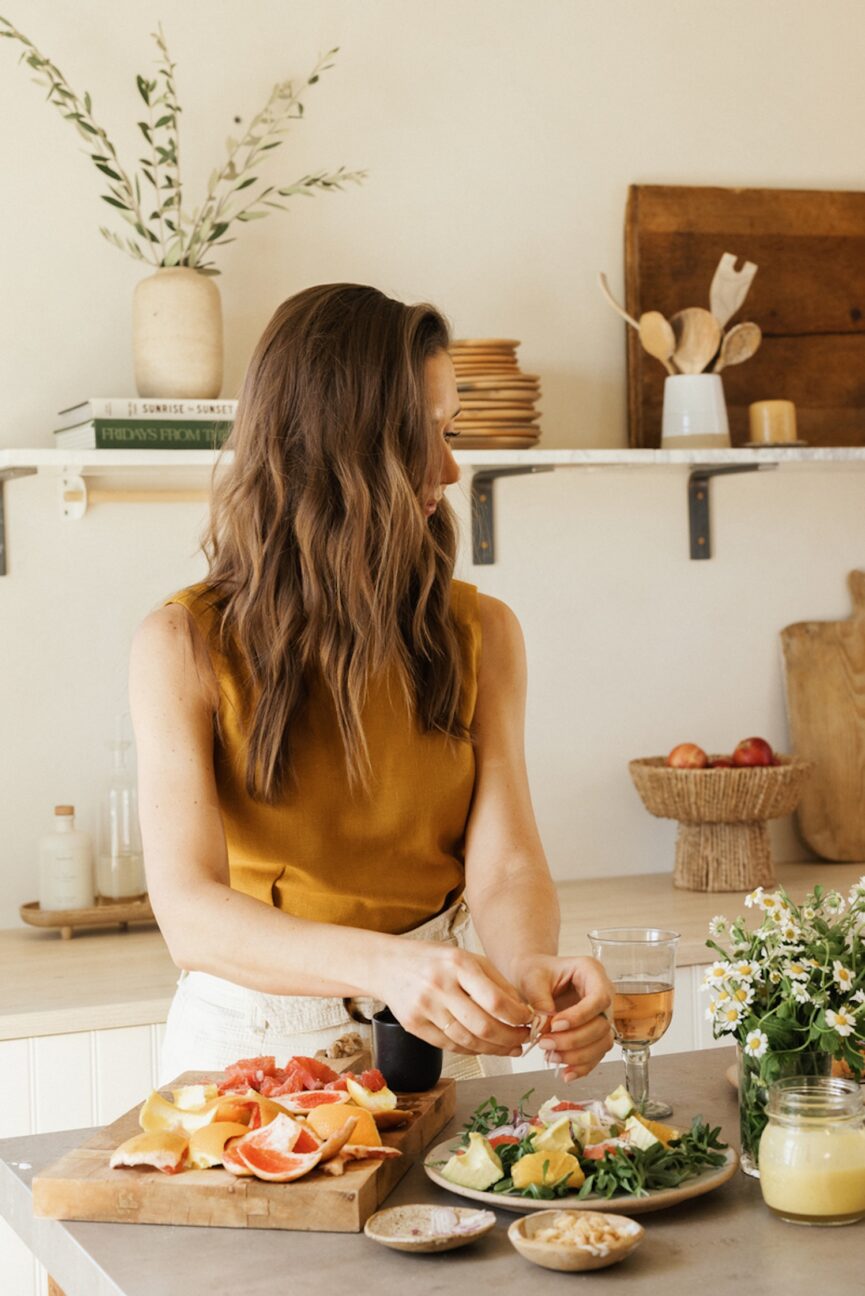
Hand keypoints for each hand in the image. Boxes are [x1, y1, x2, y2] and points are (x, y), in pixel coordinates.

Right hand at [380, 941, 533, 1056]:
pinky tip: (485, 1047)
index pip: (495, 999)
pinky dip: (472, 1050)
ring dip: (494, 1048)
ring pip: (468, 1040)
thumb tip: (522, 1008)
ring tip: (510, 1048)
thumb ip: (495, 981)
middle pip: (483, 1025)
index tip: (529, 1020)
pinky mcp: (414, 1025)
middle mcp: (440, 985)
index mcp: (457, 964)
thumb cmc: (433, 960)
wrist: (388, 964)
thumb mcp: (466, 957)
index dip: (517, 1016)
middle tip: (523, 1039)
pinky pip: (450, 1046)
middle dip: (510, 1037)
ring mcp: (425, 1007)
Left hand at [513, 954, 614, 1080]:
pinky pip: (596, 1054)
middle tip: (545, 1043)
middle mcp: (602, 993)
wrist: (532, 977)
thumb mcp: (532, 978)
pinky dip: (582, 1066)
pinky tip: (565, 1073)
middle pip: (602, 1024)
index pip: (599, 998)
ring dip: (578, 1056)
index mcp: (591, 972)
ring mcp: (601, 1015)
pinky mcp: (594, 1033)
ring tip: (550, 1056)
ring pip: (602, 1042)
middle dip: (574, 1040)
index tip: (555, 1025)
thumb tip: (546, 1027)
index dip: (580, 1016)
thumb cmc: (534, 971)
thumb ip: (540, 1000)